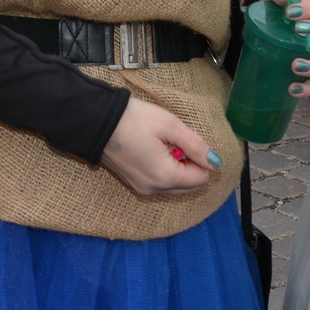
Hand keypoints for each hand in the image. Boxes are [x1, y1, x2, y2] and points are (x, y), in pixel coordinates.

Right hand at [100, 97, 217, 194]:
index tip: (190, 140)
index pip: (201, 178)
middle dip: (191, 166)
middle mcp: (154, 189)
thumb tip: (215, 161)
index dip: (202, 159)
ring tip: (165, 144)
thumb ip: (195, 145)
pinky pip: (159, 183)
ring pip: (173, 186)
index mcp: (165, 177)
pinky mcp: (133, 183)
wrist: (95, 122)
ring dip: (178, 168)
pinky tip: (154, 150)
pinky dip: (164, 170)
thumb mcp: (169, 125)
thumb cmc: (133, 120)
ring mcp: (141, 187)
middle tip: (179, 141)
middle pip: (188, 186)